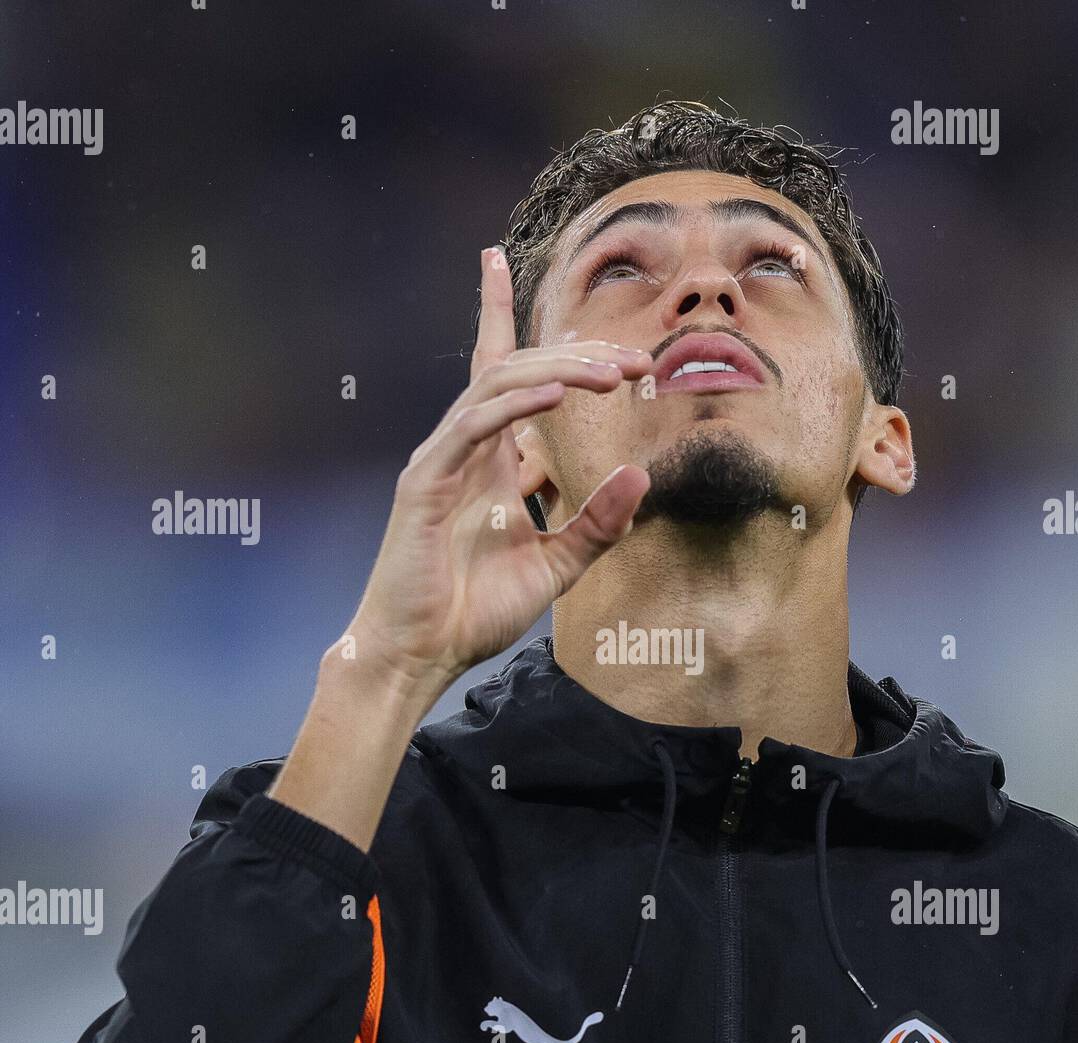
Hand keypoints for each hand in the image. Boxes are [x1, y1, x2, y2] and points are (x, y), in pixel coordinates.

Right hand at [344, 246, 650, 703]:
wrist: (421, 655)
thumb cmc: (474, 612)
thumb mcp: (556, 566)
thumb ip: (597, 524)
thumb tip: (640, 476)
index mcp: (492, 462)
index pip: (510, 379)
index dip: (537, 336)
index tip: (600, 334)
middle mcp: (466, 450)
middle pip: (515, 370)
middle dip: (574, 354)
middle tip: (631, 359)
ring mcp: (443, 460)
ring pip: (497, 385)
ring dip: (557, 371)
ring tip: (609, 373)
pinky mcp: (426, 482)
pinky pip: (473, 426)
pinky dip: (514, 406)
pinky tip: (557, 396)